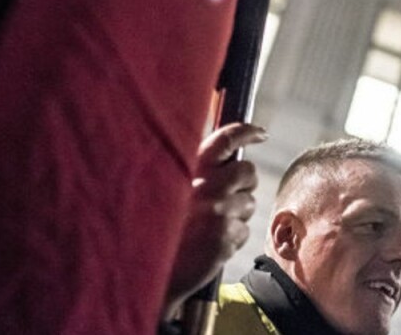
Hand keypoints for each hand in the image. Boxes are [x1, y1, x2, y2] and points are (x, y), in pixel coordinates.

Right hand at [164, 123, 265, 314]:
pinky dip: (231, 239)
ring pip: (249, 203)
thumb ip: (195, 173)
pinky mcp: (224, 238)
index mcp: (189, 169)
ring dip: (236, 214)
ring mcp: (217, 212)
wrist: (140, 267)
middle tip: (226, 198)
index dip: (247, 132)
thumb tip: (228, 160)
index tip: (261, 134)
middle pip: (247, 171)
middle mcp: (206, 186)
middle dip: (244, 184)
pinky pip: (243, 232)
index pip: (224, 140)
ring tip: (209, 226)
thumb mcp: (166, 188)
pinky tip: (208, 245)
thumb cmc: (153, 227)